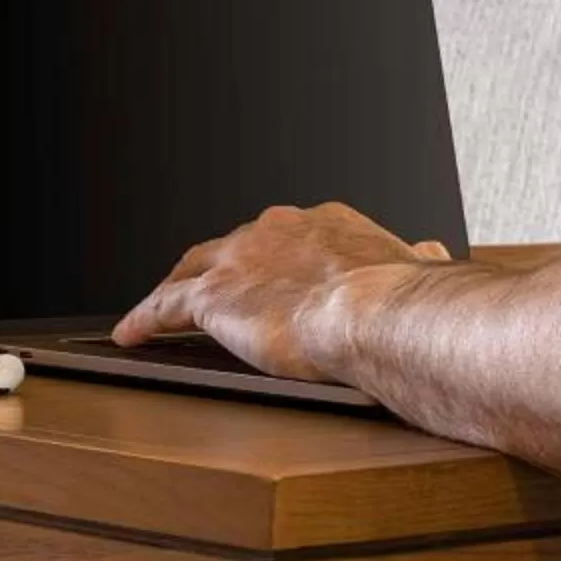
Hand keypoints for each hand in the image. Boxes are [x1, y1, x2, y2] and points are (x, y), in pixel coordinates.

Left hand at [113, 204, 452, 381]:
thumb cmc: (407, 301)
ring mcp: (239, 261)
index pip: (285, 239)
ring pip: (192, 271)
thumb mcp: (416, 269)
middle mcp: (276, 231)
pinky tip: (130, 335)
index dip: (271, 259)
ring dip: (175, 290)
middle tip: (210, 292)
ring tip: (159, 310)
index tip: (270, 275)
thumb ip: (414, 259)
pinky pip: (166, 307)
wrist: (380, 311)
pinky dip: (145, 319)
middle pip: (231, 248)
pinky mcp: (212, 299)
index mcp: (325, 225)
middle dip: (219, 269)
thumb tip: (429, 249)